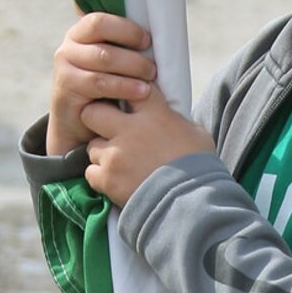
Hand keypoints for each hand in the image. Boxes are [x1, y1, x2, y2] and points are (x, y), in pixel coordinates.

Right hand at [47, 12, 156, 155]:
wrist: (81, 124)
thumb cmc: (107, 89)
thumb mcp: (115, 65)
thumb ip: (125, 48)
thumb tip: (157, 32)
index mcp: (81, 33)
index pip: (100, 21)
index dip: (127, 29)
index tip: (148, 41)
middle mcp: (69, 47)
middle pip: (104, 40)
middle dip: (133, 56)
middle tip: (153, 69)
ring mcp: (64, 67)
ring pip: (103, 59)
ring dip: (132, 70)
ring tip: (150, 83)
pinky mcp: (66, 89)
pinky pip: (98, 83)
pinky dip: (123, 87)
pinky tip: (140, 93)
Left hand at [82, 83, 215, 206]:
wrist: (192, 204)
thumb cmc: (200, 168)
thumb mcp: (197, 135)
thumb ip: (178, 121)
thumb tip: (171, 117)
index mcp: (154, 114)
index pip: (131, 88)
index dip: (128, 94)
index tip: (131, 104)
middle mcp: (129, 130)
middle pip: (92, 112)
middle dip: (97, 120)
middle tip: (108, 131)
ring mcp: (115, 155)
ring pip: (92, 146)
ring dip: (102, 153)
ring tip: (119, 164)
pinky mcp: (107, 179)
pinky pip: (91, 173)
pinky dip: (100, 177)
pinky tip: (116, 181)